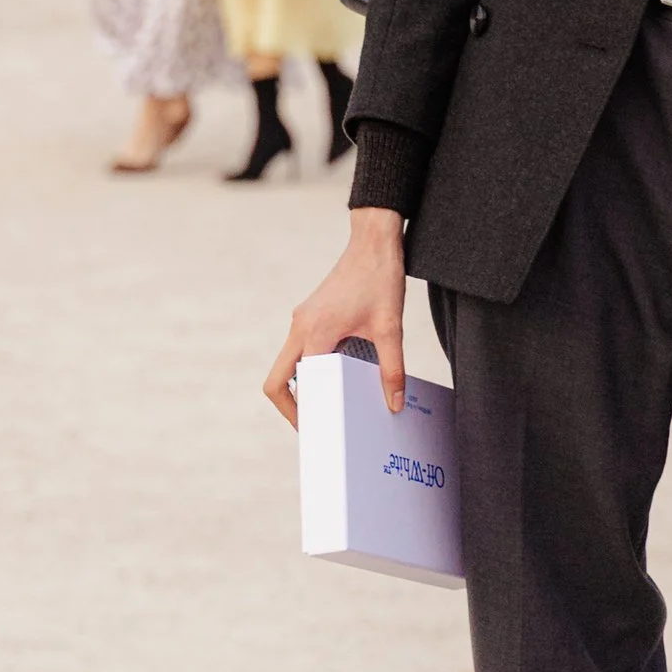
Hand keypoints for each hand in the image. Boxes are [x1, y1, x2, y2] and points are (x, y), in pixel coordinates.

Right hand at [264, 210, 406, 429]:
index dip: (301, 411)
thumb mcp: (390, 327)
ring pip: (288, 364)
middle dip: (291, 406)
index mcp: (314, 332)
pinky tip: (340, 375)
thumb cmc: (380, 278)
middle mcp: (300, 327)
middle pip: (277, 378)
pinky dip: (311, 368)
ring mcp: (302, 319)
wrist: (374, 241)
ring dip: (303, 386)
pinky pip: (301, 349)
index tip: (317, 430)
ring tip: (330, 404)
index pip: (294, 383)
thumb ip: (392, 368)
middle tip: (314, 426)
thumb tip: (393, 403)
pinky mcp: (310, 314)